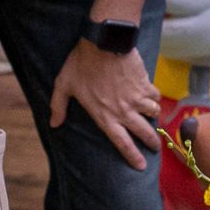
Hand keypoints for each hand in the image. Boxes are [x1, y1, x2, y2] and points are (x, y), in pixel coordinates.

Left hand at [49, 39, 160, 169]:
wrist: (103, 43)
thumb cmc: (81, 64)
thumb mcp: (64, 86)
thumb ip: (58, 106)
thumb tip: (54, 124)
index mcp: (104, 116)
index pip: (122, 143)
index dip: (133, 156)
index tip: (141, 166)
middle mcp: (123, 112)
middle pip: (143, 133)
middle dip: (151, 143)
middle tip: (155, 148)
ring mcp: (136, 98)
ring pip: (153, 114)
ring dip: (154, 117)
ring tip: (153, 117)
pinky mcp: (144, 84)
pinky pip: (155, 95)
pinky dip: (155, 97)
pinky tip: (152, 96)